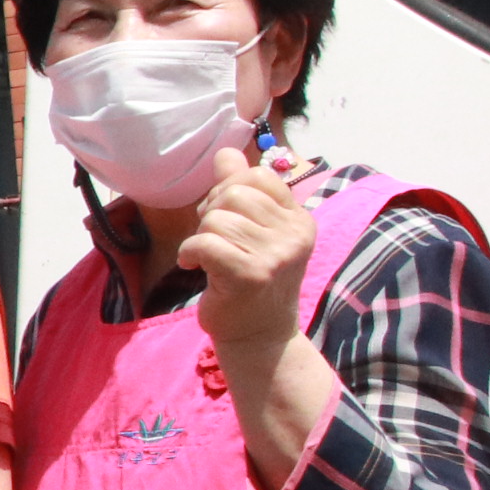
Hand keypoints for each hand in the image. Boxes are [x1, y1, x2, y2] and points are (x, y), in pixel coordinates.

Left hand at [182, 148, 314, 361]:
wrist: (260, 337)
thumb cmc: (251, 282)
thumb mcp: (253, 232)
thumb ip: (240, 190)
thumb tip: (226, 152)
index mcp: (299, 219)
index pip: (259, 176)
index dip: (229, 189)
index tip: (224, 217)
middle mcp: (294, 233)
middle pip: (234, 193)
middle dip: (211, 212)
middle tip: (213, 240)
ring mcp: (276, 254)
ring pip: (216, 218)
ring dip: (200, 236)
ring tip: (208, 257)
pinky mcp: (251, 274)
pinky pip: (205, 242)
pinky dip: (190, 251)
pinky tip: (195, 266)